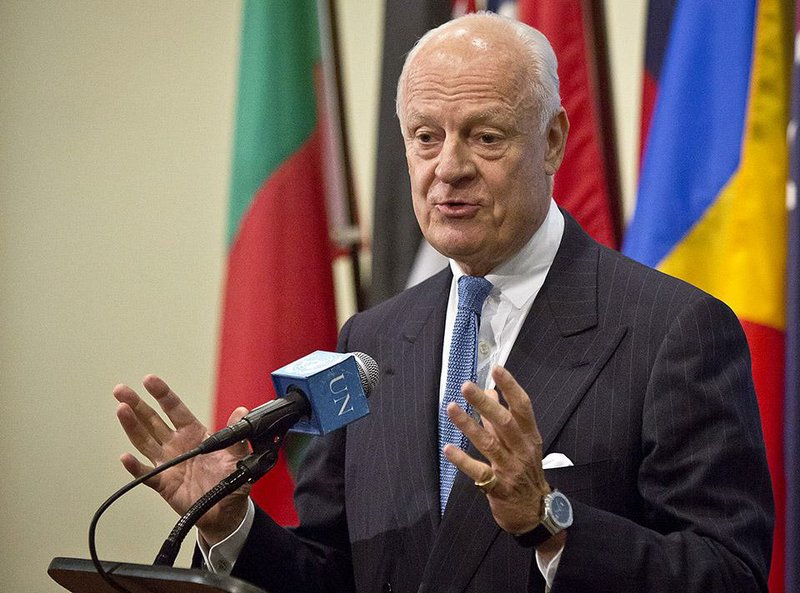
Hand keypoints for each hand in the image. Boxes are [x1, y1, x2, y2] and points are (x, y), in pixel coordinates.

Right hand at [114, 375, 250, 544]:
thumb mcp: (238, 454)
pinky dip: (135, 467)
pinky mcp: (164, 484)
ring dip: (132, 426)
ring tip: (121, 410)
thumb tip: (242, 411)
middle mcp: (177, 446)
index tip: (149, 380)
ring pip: (145, 442)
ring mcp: (168, 464)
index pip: (175, 409)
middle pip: (152, 421)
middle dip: (137, 405)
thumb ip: (236, 434)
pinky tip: (125, 457)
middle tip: (121, 390)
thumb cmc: (231, 479)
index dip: (162, 394)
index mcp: (194, 434)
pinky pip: (146, 475)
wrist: (227, 510)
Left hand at [443, 366, 550, 535]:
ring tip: (451, 409)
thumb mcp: (521, 444)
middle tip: (466, 386)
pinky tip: (448, 449)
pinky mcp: (499, 488)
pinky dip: (463, 460)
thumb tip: (489, 391)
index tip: (497, 369)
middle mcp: (522, 450)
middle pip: (504, 423)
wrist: (536, 513)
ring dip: (469, 425)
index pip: (523, 407)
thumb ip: (502, 418)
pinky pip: (479, 472)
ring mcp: (511, 469)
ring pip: (489, 444)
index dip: (511, 387)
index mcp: (529, 436)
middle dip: (485, 404)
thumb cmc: (525, 472)